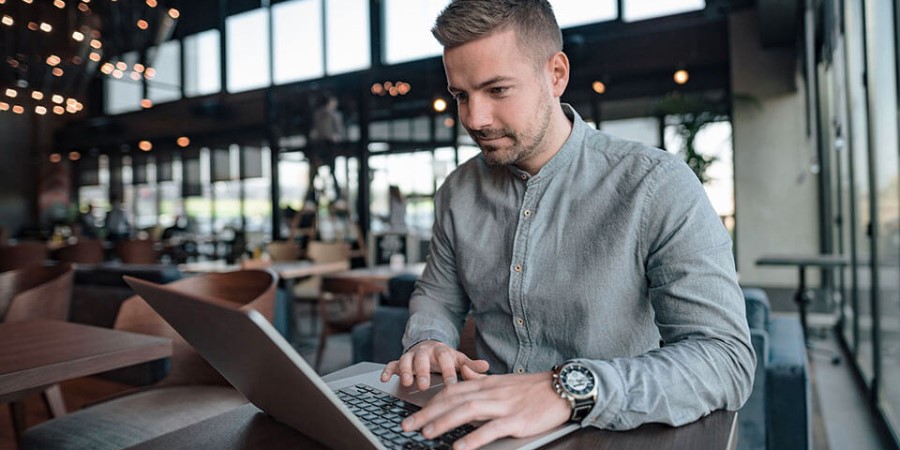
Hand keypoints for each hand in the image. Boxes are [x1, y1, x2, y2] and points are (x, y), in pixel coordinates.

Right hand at [380, 340, 489, 390]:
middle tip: (424, 386)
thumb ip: (470, 365)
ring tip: (405, 383)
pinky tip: (384, 378)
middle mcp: (425, 351)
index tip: (451, 386)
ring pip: (406, 360)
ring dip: (405, 371)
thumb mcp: (458, 360)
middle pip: (422, 359)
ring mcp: (411, 355)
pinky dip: (387, 370)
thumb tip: (486, 366)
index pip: (445, 360)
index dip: (448, 373)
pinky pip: (392, 363)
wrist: (430, 345)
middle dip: (422, 372)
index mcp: (442, 351)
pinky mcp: (400, 360)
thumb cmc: (445, 358)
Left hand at [401, 366, 570, 449]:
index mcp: (486, 385)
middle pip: (452, 400)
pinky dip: (473, 438)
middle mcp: (491, 393)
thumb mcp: (503, 382)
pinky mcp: (516, 421)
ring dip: (444, 422)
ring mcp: (503, 406)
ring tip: (427, 434)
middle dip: (427, 413)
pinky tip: (459, 448)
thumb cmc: (533, 388)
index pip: (451, 391)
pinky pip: (491, 429)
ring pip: (467, 411)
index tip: (413, 413)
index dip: (430, 402)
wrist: (563, 388)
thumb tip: (463, 376)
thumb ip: (481, 381)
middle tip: (408, 426)